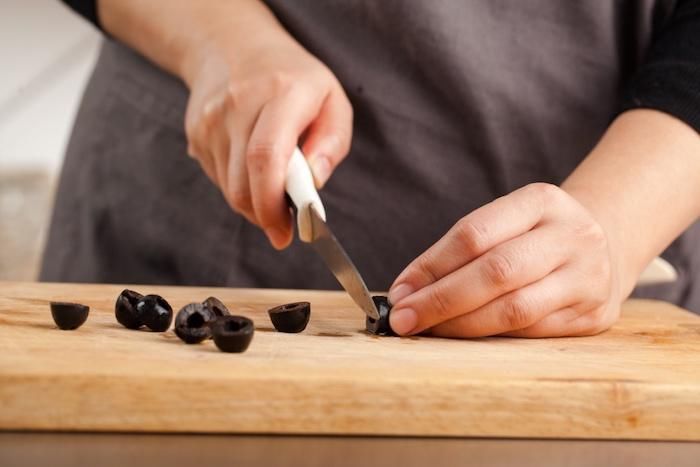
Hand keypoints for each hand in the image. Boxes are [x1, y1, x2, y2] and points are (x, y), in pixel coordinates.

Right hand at [183, 13, 351, 248]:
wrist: (233, 45)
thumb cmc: (293, 79)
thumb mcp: (331, 99)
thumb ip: (332, 142)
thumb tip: (315, 182)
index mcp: (281, 93)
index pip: (266, 157)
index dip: (274, 204)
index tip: (287, 232)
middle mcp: (239, 105)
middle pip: (243, 185)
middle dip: (266, 217)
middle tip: (284, 228)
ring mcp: (211, 120)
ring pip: (230, 189)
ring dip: (254, 205)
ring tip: (274, 192)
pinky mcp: (196, 134)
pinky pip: (220, 179)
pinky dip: (240, 188)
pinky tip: (253, 171)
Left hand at [387, 183, 624, 337]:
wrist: (602, 248)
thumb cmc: (533, 238)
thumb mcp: (507, 223)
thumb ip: (461, 250)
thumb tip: (407, 291)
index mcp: (542, 201)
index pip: (475, 234)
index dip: (431, 266)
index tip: (400, 291)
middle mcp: (572, 235)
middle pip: (496, 272)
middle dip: (440, 300)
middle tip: (403, 319)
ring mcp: (588, 277)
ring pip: (514, 309)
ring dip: (461, 325)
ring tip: (428, 330)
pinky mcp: (594, 316)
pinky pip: (530, 333)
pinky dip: (490, 336)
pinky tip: (464, 336)